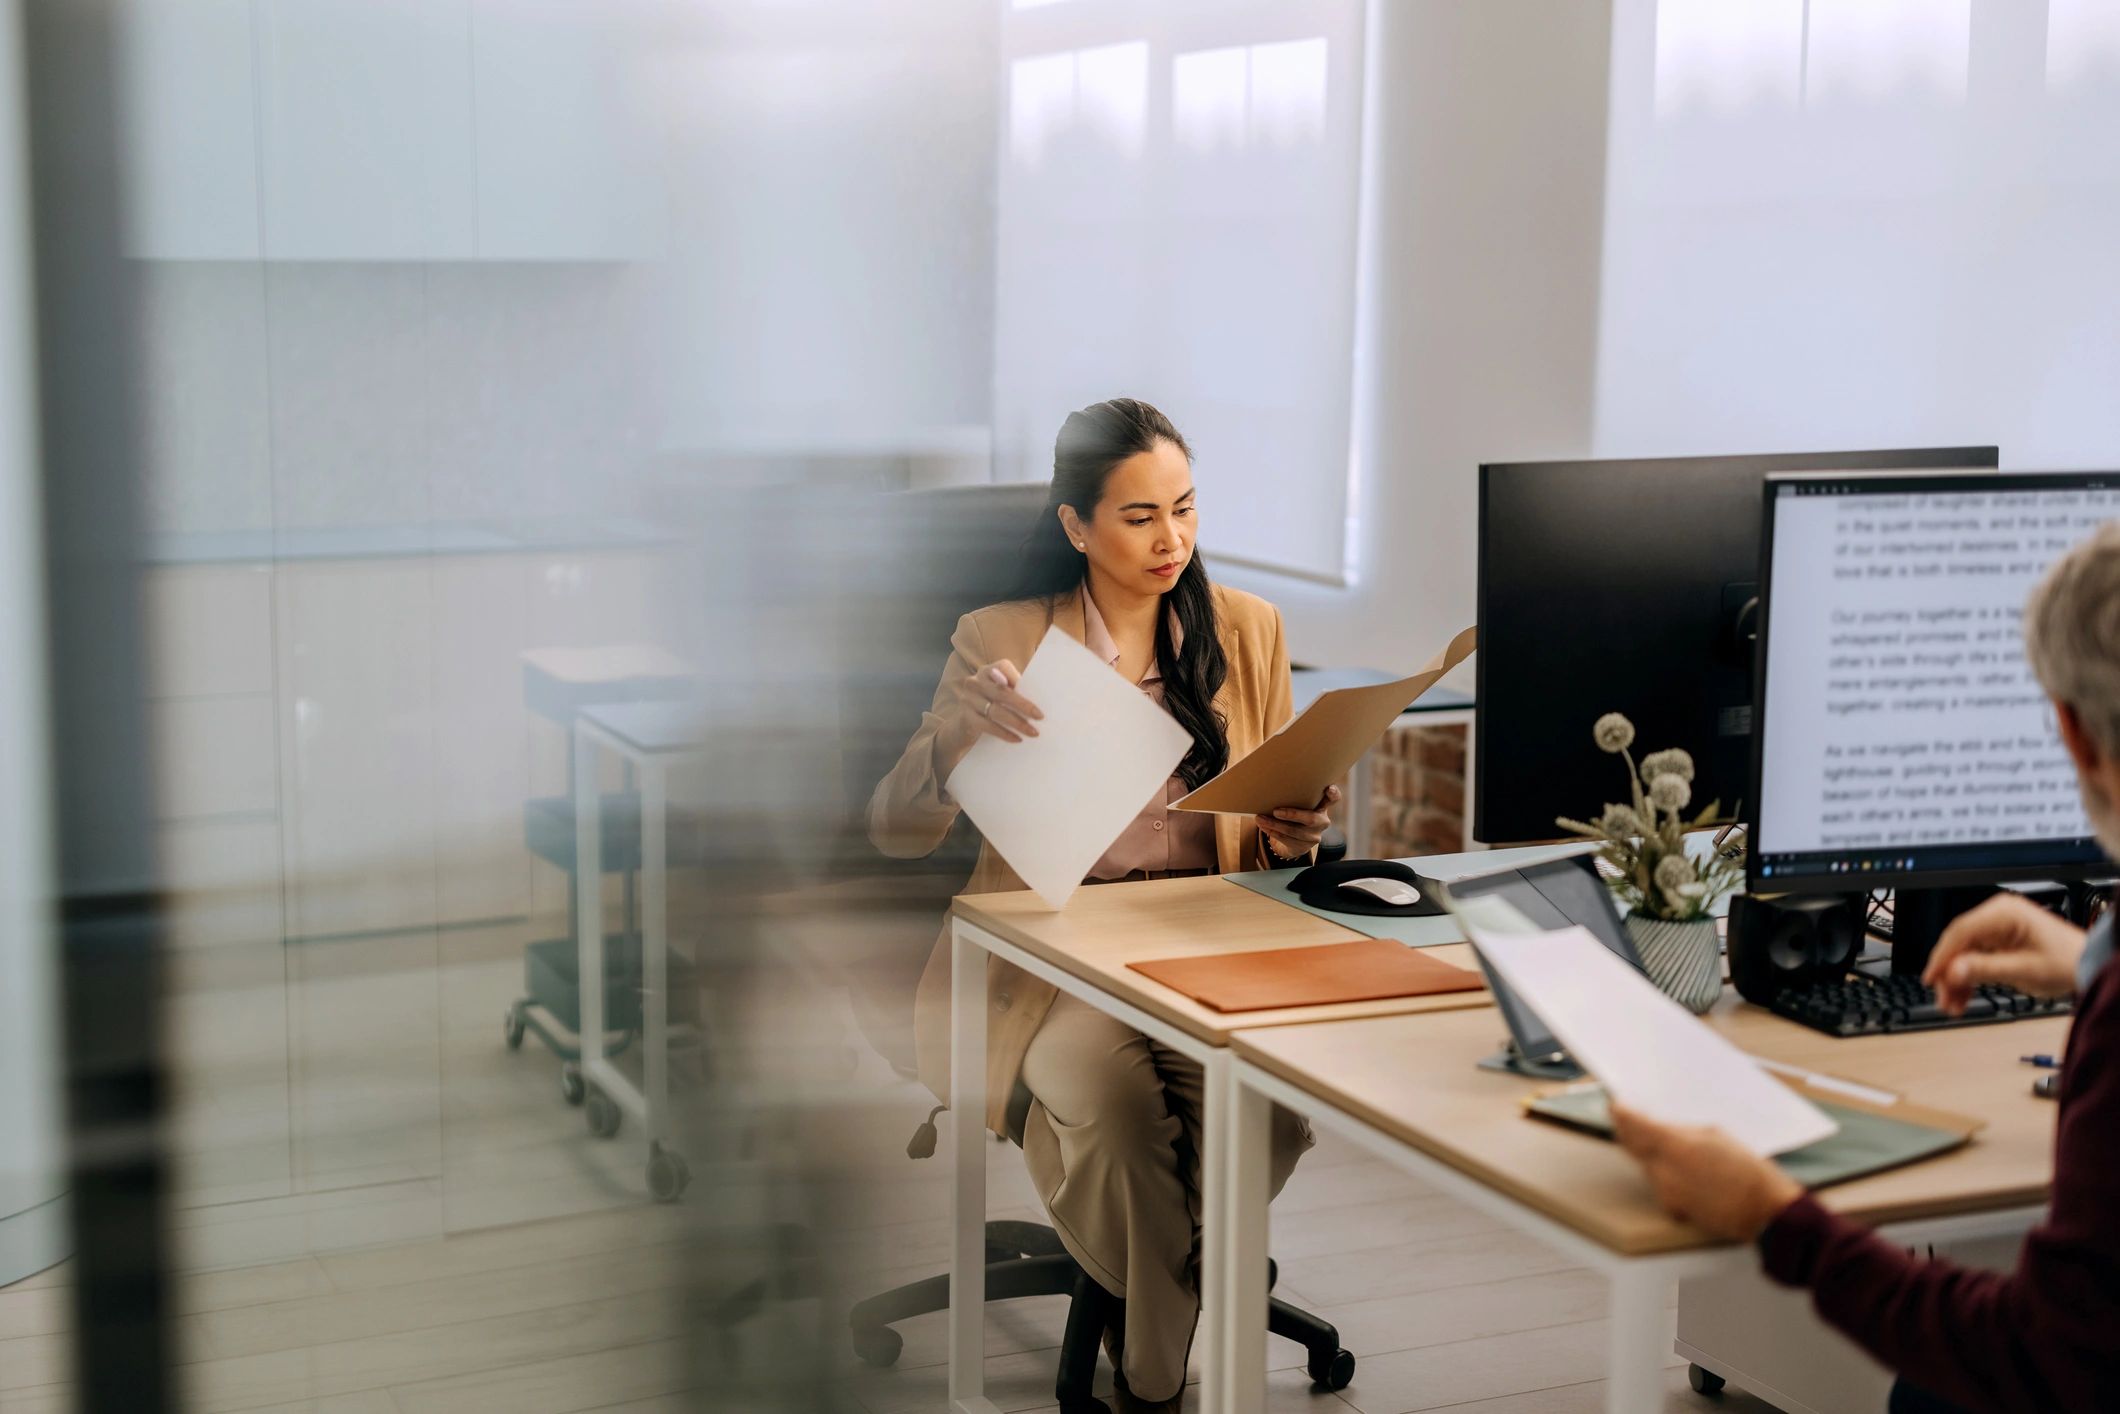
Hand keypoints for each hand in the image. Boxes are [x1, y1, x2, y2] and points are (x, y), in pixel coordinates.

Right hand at [941, 659, 1041, 764]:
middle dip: (1023, 705)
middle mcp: (975, 682)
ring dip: (1017, 723)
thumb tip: (1039, 699)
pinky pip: (988, 726)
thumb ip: (1015, 689)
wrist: (965, 722)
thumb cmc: (991, 703)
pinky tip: (1017, 739)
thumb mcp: (1000, 692)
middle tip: (1040, 717)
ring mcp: (968, 699)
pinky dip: (1004, 733)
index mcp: (987, 671)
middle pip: (1001, 691)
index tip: (1033, 690)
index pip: (1003, 667)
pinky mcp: (966, 717)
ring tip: (1032, 732)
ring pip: (996, 711)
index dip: (1017, 678)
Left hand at [1256, 785, 1338, 859]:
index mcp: (1323, 806)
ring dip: (1274, 824)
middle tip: (1276, 811)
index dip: (1333, 794)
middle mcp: (1322, 821)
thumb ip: (1296, 796)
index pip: (1334, 799)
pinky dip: (1271, 831)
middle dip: (1292, 815)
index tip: (1328, 788)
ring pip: (1294, 831)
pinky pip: (1286, 839)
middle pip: (1311, 819)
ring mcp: (1314, 835)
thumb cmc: (1296, 812)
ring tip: (1260, 819)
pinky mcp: (1304, 846)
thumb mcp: (1301, 804)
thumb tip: (1271, 785)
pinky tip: (1263, 826)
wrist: (1297, 840)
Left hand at [1610, 1101, 1802, 1242]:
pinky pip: (1659, 1185)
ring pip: (1646, 1165)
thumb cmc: (1746, 1169)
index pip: (1633, 1125)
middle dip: (1630, 1132)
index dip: (1621, 1113)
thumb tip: (1663, 1129)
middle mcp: (1662, 1169)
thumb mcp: (1714, 1135)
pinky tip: (1686, 1173)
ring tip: (1672, 1148)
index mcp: (1673, 1144)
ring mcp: (1665, 1190)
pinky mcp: (1672, 1208)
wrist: (1762, 1209)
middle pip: (1632, 1146)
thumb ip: (1683, 1131)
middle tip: (1629, 1121)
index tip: (1615, 1105)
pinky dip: (1665, 1175)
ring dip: (1651, 1155)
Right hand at [1923, 893, 2085, 1014]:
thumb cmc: (2066, 961)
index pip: (1961, 932)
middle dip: (1949, 973)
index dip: (1942, 956)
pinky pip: (1975, 958)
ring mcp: (1997, 928)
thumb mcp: (2024, 969)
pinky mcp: (1999, 941)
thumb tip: (1952, 971)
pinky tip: (1963, 997)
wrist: (2089, 965)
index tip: (1931, 978)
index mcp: (2004, 913)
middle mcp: (1997, 916)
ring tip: (1953, 1005)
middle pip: (1959, 944)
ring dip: (1957, 980)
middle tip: (1943, 999)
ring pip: (1964, 954)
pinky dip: (1969, 978)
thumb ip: (1985, 969)